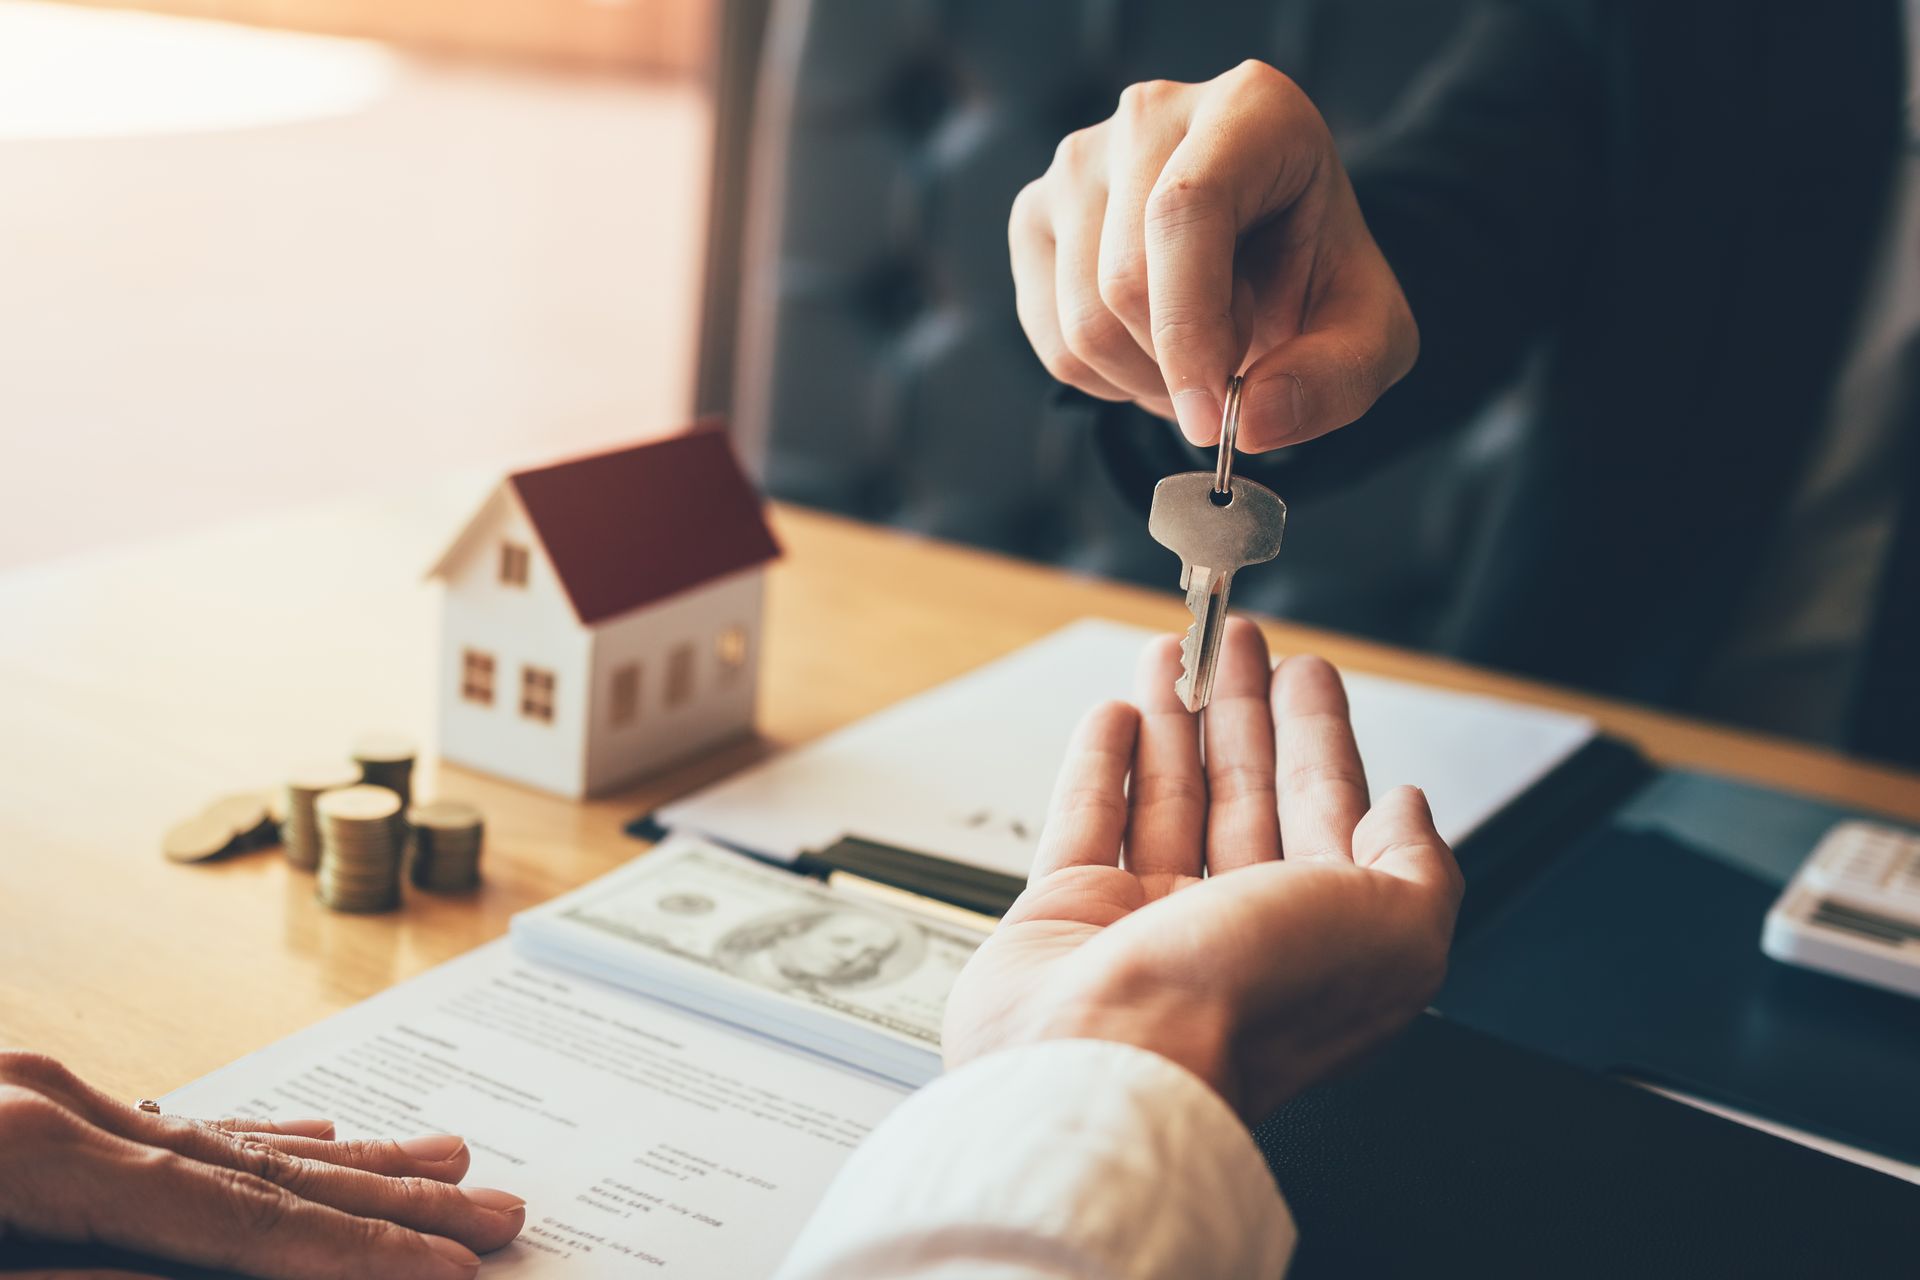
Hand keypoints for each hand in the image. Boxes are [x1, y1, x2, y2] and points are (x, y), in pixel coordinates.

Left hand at [0, 1051, 522, 1277]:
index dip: (363, 1247)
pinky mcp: (23, 1115)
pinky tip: (316, 1134)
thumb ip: (109, 1278)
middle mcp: (55, 1112)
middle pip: (264, 1167)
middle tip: (496, 1210)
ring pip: (228, 1138)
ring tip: (445, 1156)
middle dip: (391, 1196)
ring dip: (345, 1159)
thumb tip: (273, 1264)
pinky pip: (162, 1125)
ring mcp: (38, 1103)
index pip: (248, 1215)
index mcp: (37, 1154)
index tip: (455, 1269)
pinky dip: (249, 1138)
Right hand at [943, 621, 1461, 1120]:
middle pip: (1246, 793)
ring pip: (1167, 798)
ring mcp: (1145, 923)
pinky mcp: (1068, 914)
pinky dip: (1101, 763)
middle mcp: (1233, 930)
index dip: (1321, 737)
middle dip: (1245, 709)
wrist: (1112, 1056)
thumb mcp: (1396, 931)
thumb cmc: (1248, 1005)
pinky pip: (1087, 820)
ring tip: (1172, 653)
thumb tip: (1407, 813)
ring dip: (1174, 719)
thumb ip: (1419, 866)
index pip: (1327, 812)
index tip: (1308, 675)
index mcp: (1316, 935)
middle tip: (1236, 641)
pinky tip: (1115, 717)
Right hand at [1009, 61, 1416, 451]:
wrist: (1268, 259)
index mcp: (1249, 109)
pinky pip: (1050, 340)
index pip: (1185, 212)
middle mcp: (1149, 116)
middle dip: (1179, 366)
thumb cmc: (1314, 279)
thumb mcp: (1369, 333)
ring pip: (1081, 323)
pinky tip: (1150, 348)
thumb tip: (1251, 422)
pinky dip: (1106, 378)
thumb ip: (1334, 378)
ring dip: (1146, 380)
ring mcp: (1078, 163)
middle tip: (1232, 370)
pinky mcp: (1035, 215)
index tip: (1213, 416)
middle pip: (1123, 282)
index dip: (1191, 325)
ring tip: (1198, 353)